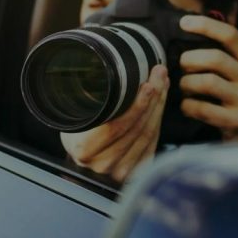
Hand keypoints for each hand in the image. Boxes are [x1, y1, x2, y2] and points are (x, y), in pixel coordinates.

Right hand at [60, 65, 168, 182]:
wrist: (80, 154)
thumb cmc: (76, 130)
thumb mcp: (75, 114)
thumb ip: (90, 98)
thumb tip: (108, 64)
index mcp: (84, 149)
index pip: (116, 125)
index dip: (137, 105)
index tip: (148, 84)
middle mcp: (102, 164)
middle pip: (137, 129)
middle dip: (153, 98)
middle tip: (159, 75)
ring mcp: (119, 171)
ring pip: (148, 135)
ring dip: (158, 106)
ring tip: (162, 83)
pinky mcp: (134, 173)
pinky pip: (152, 143)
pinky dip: (158, 120)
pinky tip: (159, 103)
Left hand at [178, 15, 237, 140]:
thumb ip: (224, 55)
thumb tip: (190, 29)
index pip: (230, 35)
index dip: (205, 25)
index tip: (183, 22)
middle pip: (215, 58)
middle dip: (189, 60)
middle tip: (181, 67)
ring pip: (206, 82)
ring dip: (186, 84)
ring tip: (184, 88)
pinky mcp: (237, 121)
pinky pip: (202, 108)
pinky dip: (187, 106)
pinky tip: (187, 107)